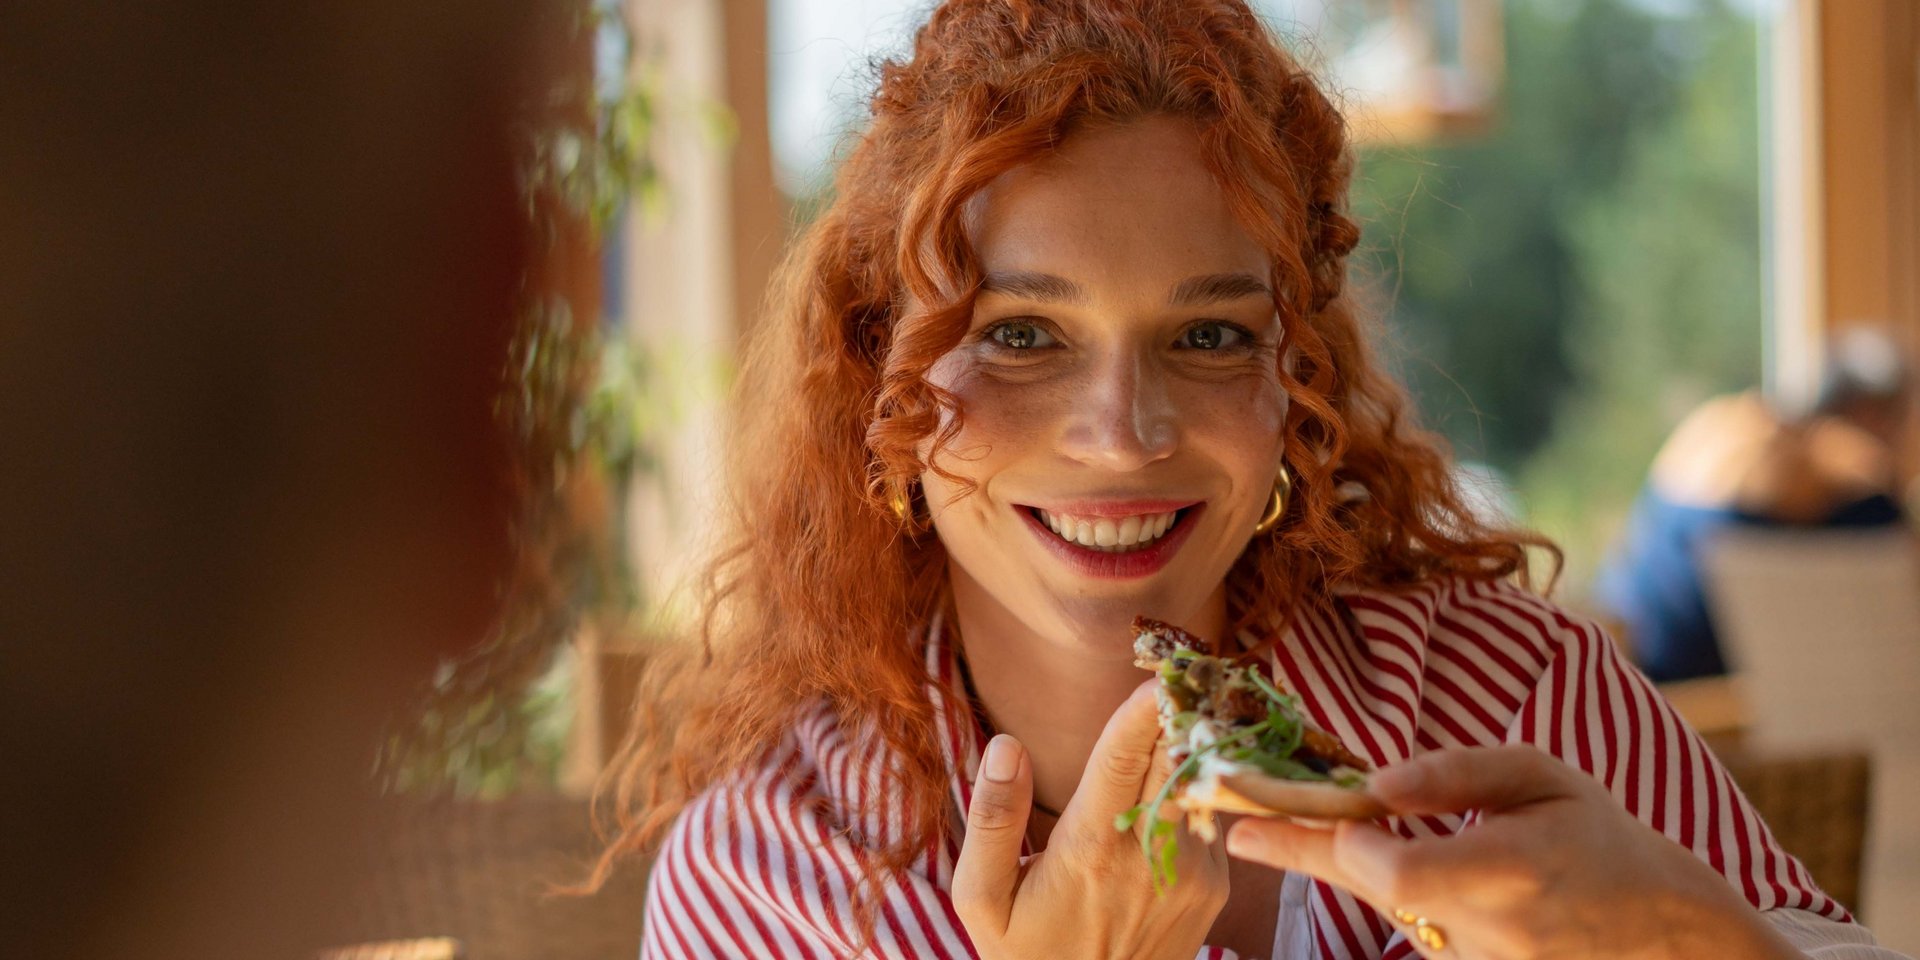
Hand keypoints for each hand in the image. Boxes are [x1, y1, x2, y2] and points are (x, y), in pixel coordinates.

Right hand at [952, 680, 1229, 959]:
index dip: (1142, 711)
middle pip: (1175, 758)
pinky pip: (1211, 816)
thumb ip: (991, 820)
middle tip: (1182, 659)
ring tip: (1188, 695)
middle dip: (1181, 706)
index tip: (1160, 669)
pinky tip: (1183, 760)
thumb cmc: (1028, 955)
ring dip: (1194, 740)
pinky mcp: (1214, 885)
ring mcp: (1192, 872)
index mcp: (1090, 850)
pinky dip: (1199, 782)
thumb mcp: (982, 899)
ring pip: (1200, 784)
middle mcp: (1150, 856)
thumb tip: (1006, 746)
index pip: (1122, 761)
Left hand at [1222, 745, 1801, 958]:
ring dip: (1374, 871)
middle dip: (1306, 851)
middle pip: (1368, 892)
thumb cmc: (1606, 843)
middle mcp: (1486, 934)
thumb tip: (1376, 782)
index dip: (1321, 841)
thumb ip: (1458, 773)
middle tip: (1240, 820)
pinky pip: (1419, 934)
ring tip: (1359, 830)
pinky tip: (1433, 874)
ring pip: (1391, 912)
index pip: (1384, 869)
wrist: (1669, 939)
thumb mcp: (1545, 780)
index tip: (1251, 813)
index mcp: (1505, 874)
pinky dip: (1410, 899)